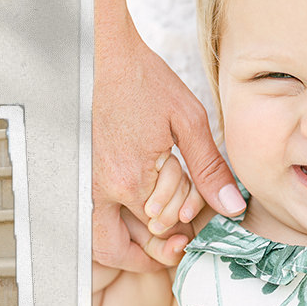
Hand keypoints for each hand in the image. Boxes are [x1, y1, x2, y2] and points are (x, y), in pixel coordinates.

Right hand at [93, 13, 243, 273]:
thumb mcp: (187, 120)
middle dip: (149, 253)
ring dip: (125, 247)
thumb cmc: (142, 79)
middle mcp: (101, 189)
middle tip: (173, 245)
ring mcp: (82, 184)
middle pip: (120, 250)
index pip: (160, 231)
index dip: (179, 238)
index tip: (189, 238)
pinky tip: (130, 213)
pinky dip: (109, 227)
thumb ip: (209, 169)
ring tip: (153, 234)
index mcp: (132, 180)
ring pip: (98, 241)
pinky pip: (88, 218)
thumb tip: (232, 206)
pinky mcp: (74, 175)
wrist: (99, 53)